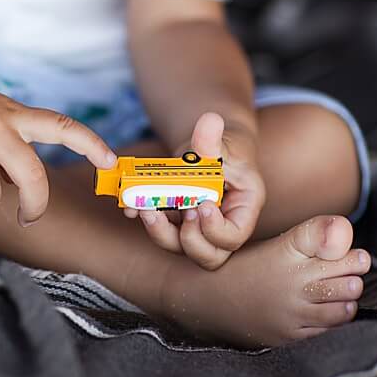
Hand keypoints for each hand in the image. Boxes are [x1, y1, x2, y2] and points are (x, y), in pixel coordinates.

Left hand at [128, 109, 264, 268]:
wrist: (213, 148)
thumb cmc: (226, 148)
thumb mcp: (223, 143)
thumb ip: (213, 139)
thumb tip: (211, 120)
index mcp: (243, 211)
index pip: (234, 237)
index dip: (216, 229)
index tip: (202, 204)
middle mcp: (222, 227)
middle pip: (209, 255)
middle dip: (190, 241)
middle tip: (180, 213)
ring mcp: (198, 229)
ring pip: (182, 248)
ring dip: (161, 233)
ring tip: (147, 209)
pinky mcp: (177, 223)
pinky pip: (162, 231)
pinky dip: (146, 220)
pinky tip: (133, 206)